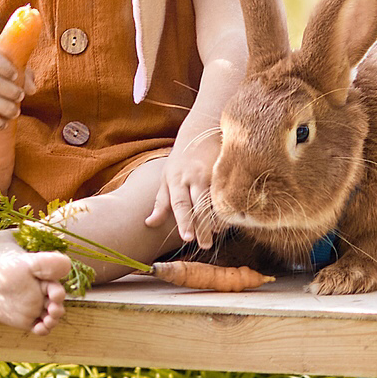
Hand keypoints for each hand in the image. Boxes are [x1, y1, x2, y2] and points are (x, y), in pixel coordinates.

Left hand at [149, 129, 220, 247]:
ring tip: (216, 235)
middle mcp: (194, 177)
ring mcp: (212, 174)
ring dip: (216, 220)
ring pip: (215, 201)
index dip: (184, 221)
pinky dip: (226, 208)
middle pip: (199, 206)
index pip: (180, 204)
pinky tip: (226, 221)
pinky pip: (227, 193)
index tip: (187, 238)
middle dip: (202, 227)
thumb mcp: (166, 179)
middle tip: (204, 245)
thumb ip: (160, 203)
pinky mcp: (226, 172)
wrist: (200, 133)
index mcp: (177, 180)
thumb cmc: (179, 162)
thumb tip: (149, 223)